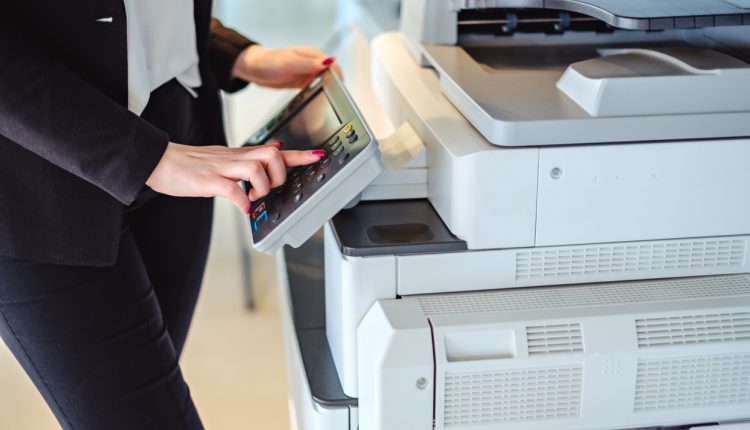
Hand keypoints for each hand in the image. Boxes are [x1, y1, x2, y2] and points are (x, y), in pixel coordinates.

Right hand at [146, 141, 324, 213]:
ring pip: (256, 168)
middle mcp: (235, 158)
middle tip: (269, 188)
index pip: (276, 150)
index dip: (300, 155)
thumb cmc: (192, 164)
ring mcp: (221, 168)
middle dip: (279, 174)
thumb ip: (250, 157)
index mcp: (240, 155)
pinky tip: (241, 207)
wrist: (161, 160)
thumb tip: (275, 149)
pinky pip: (232, 189)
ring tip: (252, 198)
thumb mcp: (226, 157)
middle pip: (272, 154)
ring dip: (261, 187)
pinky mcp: (207, 180)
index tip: (319, 156)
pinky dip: (242, 201)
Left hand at [232, 45, 342, 88]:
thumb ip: (309, 63)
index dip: (338, 75)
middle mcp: (312, 62)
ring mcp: (308, 72)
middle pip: (332, 73)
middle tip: (336, 97)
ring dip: (329, 87)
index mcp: (312, 55)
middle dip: (336, 83)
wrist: (255, 69)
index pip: (333, 64)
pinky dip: (319, 92)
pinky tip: (318, 97)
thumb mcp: (290, 62)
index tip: (339, 87)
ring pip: (326, 80)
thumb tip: (328, 62)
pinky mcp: (304, 81)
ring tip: (330, 98)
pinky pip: (316, 87)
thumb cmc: (269, 62)